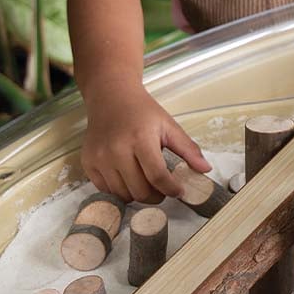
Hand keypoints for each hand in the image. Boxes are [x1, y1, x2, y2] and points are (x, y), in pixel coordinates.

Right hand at [81, 83, 211, 202]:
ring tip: (147, 183)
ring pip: (123, 194)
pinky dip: (121, 190)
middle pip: (140, 190)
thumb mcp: (169, 126)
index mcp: (140, 139)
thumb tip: (206, 169)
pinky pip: (107, 190)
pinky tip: (129, 178)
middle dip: (157, 196)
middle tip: (164, 189)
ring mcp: (99, 158)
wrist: (110, 97)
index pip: (157, 176)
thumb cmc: (142, 111)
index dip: (171, 189)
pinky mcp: (88, 163)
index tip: (179, 191)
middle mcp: (116, 150)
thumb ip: (188, 149)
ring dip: (139, 195)